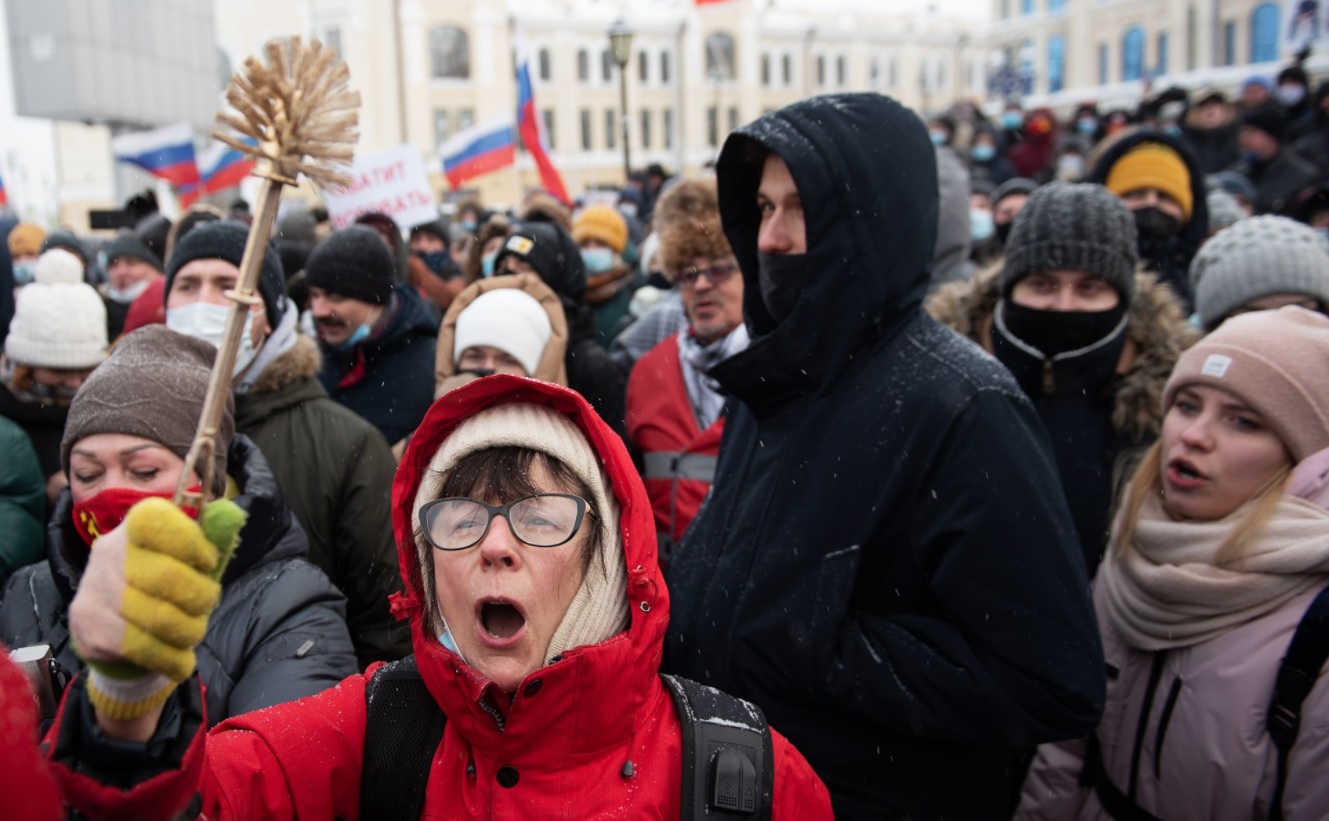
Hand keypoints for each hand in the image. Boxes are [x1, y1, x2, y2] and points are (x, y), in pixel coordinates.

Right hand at [70, 497, 245, 720]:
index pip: (155, 520)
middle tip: (206, 604)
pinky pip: (142, 647)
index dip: (190, 542)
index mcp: (134, 527)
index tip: (209, 562)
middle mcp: (108, 553)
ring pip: (156, 617)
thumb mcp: (191, 559)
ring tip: (193, 632)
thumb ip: (212, 537)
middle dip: (200, 597)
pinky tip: (179, 660)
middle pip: (165, 576)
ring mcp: (94, 591)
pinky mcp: (89, 628)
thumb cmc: (164, 587)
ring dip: (189, 631)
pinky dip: (171, 658)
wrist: (114, 635)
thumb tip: (231, 513)